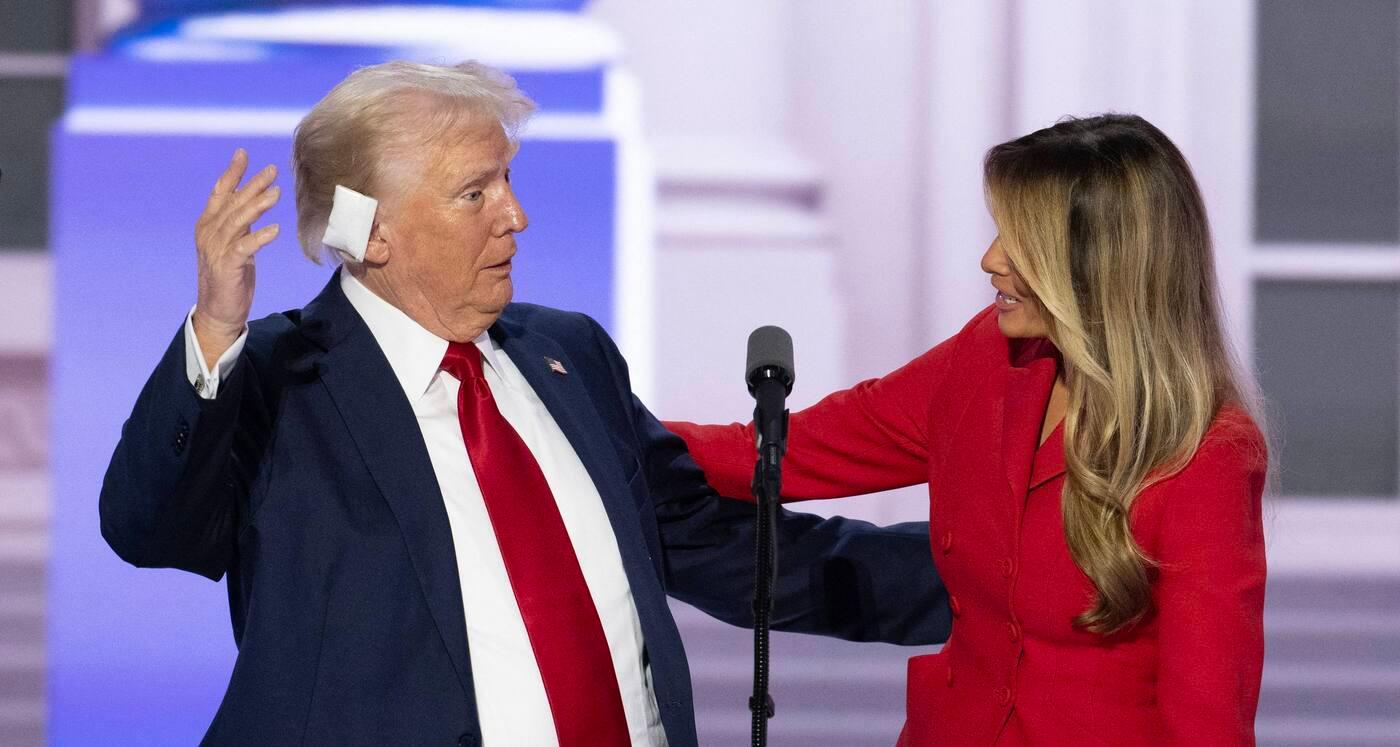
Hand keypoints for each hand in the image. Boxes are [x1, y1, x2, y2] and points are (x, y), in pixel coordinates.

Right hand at [192, 149, 280, 368]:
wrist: (218, 312)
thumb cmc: (230, 277)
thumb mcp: (235, 244)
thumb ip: (240, 224)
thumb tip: (254, 200)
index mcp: (208, 225)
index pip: (221, 193)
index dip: (232, 173)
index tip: (243, 153)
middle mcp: (209, 234)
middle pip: (233, 203)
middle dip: (252, 184)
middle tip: (273, 169)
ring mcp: (216, 251)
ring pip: (238, 222)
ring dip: (257, 206)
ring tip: (277, 192)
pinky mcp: (227, 268)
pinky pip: (244, 248)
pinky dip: (259, 237)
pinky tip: (276, 229)